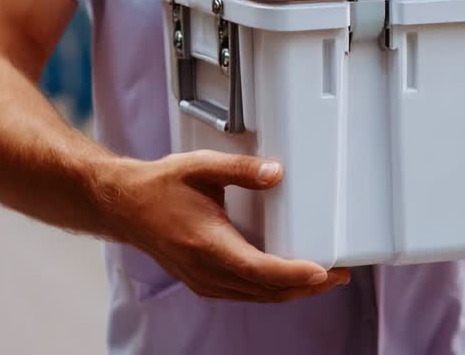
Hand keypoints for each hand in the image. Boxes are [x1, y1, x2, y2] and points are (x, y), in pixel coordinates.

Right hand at [102, 149, 350, 301]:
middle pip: (265, 291)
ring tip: (324, 280)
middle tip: (340, 275)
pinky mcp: (204, 282)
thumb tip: (276, 173)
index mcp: (207, 244)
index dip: (294, 274)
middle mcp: (206, 270)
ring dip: (292, 292)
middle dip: (307, 286)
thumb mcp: (201, 167)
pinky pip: (245, 295)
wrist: (124, 206)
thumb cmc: (159, 187)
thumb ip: (241, 169)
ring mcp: (204, 281)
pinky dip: (272, 291)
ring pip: (257, 297)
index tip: (322, 271)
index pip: (259, 269)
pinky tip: (289, 281)